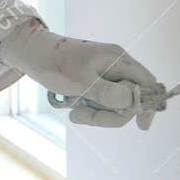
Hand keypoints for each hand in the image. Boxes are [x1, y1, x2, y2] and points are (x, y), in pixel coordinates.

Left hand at [0, 19, 162, 128]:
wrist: (31, 52)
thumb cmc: (55, 64)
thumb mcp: (81, 81)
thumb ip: (109, 93)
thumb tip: (135, 102)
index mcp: (118, 59)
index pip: (147, 82)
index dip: (148, 104)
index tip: (141, 126)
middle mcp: (116, 65)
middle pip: (130, 98)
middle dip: (111, 114)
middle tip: (84, 118)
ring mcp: (105, 72)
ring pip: (114, 103)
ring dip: (97, 113)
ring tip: (74, 113)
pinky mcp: (94, 80)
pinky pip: (101, 100)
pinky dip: (91, 108)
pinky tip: (73, 109)